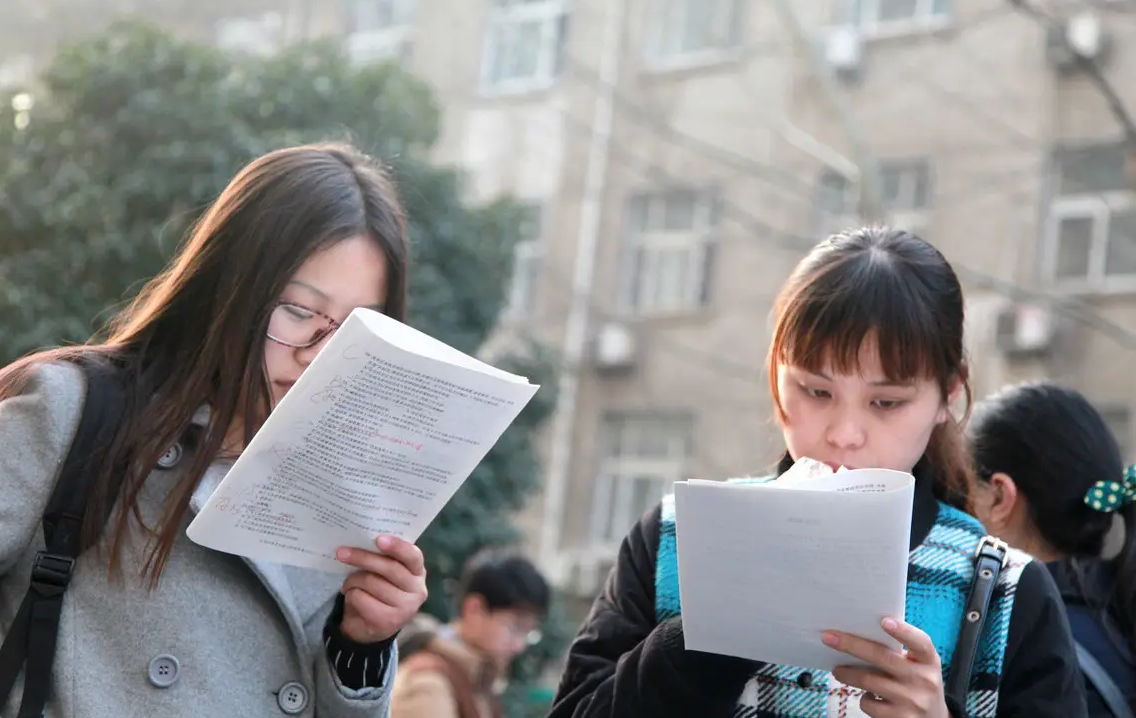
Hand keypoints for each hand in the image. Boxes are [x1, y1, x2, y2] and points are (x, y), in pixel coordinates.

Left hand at [335, 535, 427, 643]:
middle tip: (341, 553)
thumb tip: (361, 541)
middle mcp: (417, 590)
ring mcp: (405, 608)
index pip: (412, 556)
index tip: (378, 539)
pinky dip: (351, 595)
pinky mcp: (388, 621)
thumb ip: (383, 558)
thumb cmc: (378, 589)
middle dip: (362, 557)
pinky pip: (361, 598)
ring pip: (371, 582)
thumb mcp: (385, 572)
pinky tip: (352, 596)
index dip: (397, 546)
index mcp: (418, 572)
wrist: (371, 626)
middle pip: (388, 568)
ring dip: (353, 580)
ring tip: (348, 583)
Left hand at [824, 617, 949, 717]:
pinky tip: (866, 695)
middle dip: (851, 645)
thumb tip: (859, 634)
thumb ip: (900, 652)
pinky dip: (863, 698)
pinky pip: (869, 704)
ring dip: (847, 673)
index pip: (920, 642)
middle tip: (828, 638)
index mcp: (929, 661)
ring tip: (836, 669)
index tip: (884, 621)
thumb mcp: (919, 666)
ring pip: (869, 680)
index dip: (903, 631)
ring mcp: (913, 701)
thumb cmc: (918, 683)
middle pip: (882, 657)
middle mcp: (924, 680)